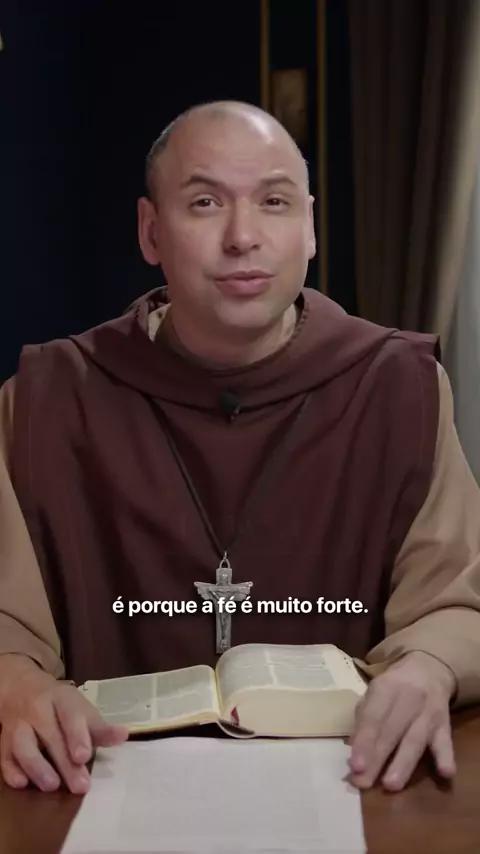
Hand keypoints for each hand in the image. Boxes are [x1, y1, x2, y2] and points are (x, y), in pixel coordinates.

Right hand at [0, 658, 127, 793]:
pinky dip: (11, 770)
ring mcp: (18, 724)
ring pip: (22, 744)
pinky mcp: (4, 740)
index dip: (77, 736)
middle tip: (80, 786)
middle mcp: (37, 710)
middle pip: (50, 736)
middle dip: (65, 763)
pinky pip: (4, 755)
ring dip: (37, 767)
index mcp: (61, 699)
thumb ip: (99, 727)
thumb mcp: (80, 708)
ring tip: (52, 786)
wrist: (22, 688)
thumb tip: (123, 736)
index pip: (69, 715)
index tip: (84, 756)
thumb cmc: (59, 705)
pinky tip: (21, 784)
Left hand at [349, 651, 455, 790]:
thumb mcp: (374, 694)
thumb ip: (364, 720)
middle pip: (392, 731)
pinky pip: (446, 741)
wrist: (429, 669)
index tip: (355, 766)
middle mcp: (408, 698)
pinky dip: (445, 757)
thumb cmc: (393, 688)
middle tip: (364, 782)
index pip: (373, 717)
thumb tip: (353, 751)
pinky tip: (445, 773)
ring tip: (391, 785)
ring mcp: (429, 712)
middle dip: (377, 758)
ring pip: (415, 740)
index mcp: (386, 687)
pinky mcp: (445, 724)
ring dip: (403, 763)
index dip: (364, 742)